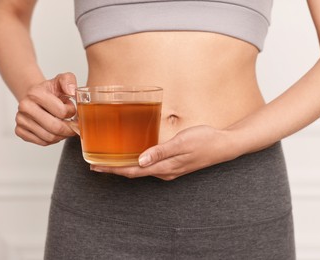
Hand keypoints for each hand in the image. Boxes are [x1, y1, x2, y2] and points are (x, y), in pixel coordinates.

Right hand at [15, 72, 76, 145]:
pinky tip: (54, 131)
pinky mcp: (19, 131)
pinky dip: (52, 140)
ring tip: (64, 126)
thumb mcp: (62, 80)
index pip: (62, 112)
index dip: (71, 113)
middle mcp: (24, 106)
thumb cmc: (51, 91)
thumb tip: (72, 91)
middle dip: (69, 129)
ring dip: (62, 135)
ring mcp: (20, 119)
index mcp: (35, 93)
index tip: (71, 109)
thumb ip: (69, 80)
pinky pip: (42, 142)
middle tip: (73, 125)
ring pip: (49, 137)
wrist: (36, 97)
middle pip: (55, 127)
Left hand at [90, 125, 236, 180]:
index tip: (96, 167)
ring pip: (141, 170)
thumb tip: (140, 161)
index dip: (113, 170)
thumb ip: (161, 152)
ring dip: (125, 166)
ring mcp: (170, 169)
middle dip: (114, 170)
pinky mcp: (174, 164)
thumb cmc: (205, 141)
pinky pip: (150, 166)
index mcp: (165, 167)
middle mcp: (165, 172)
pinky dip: (137, 162)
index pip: (133, 171)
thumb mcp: (182, 143)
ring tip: (110, 161)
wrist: (224, 145)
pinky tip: (134, 156)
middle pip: (134, 173)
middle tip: (96, 165)